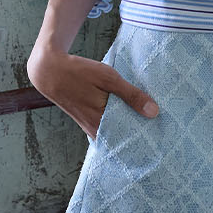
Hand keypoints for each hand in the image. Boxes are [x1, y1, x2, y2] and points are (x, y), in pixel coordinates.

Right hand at [26, 29, 159, 133]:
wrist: (50, 71)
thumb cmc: (80, 72)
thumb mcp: (108, 78)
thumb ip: (130, 95)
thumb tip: (154, 112)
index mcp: (102, 123)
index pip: (130, 140)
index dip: (146, 141)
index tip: (163, 141)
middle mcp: (96, 130)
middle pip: (123, 140)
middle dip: (140, 138)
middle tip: (161, 137)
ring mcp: (90, 128)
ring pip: (115, 135)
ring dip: (129, 132)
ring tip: (149, 130)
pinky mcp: (87, 122)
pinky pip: (107, 129)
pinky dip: (118, 126)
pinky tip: (129, 121)